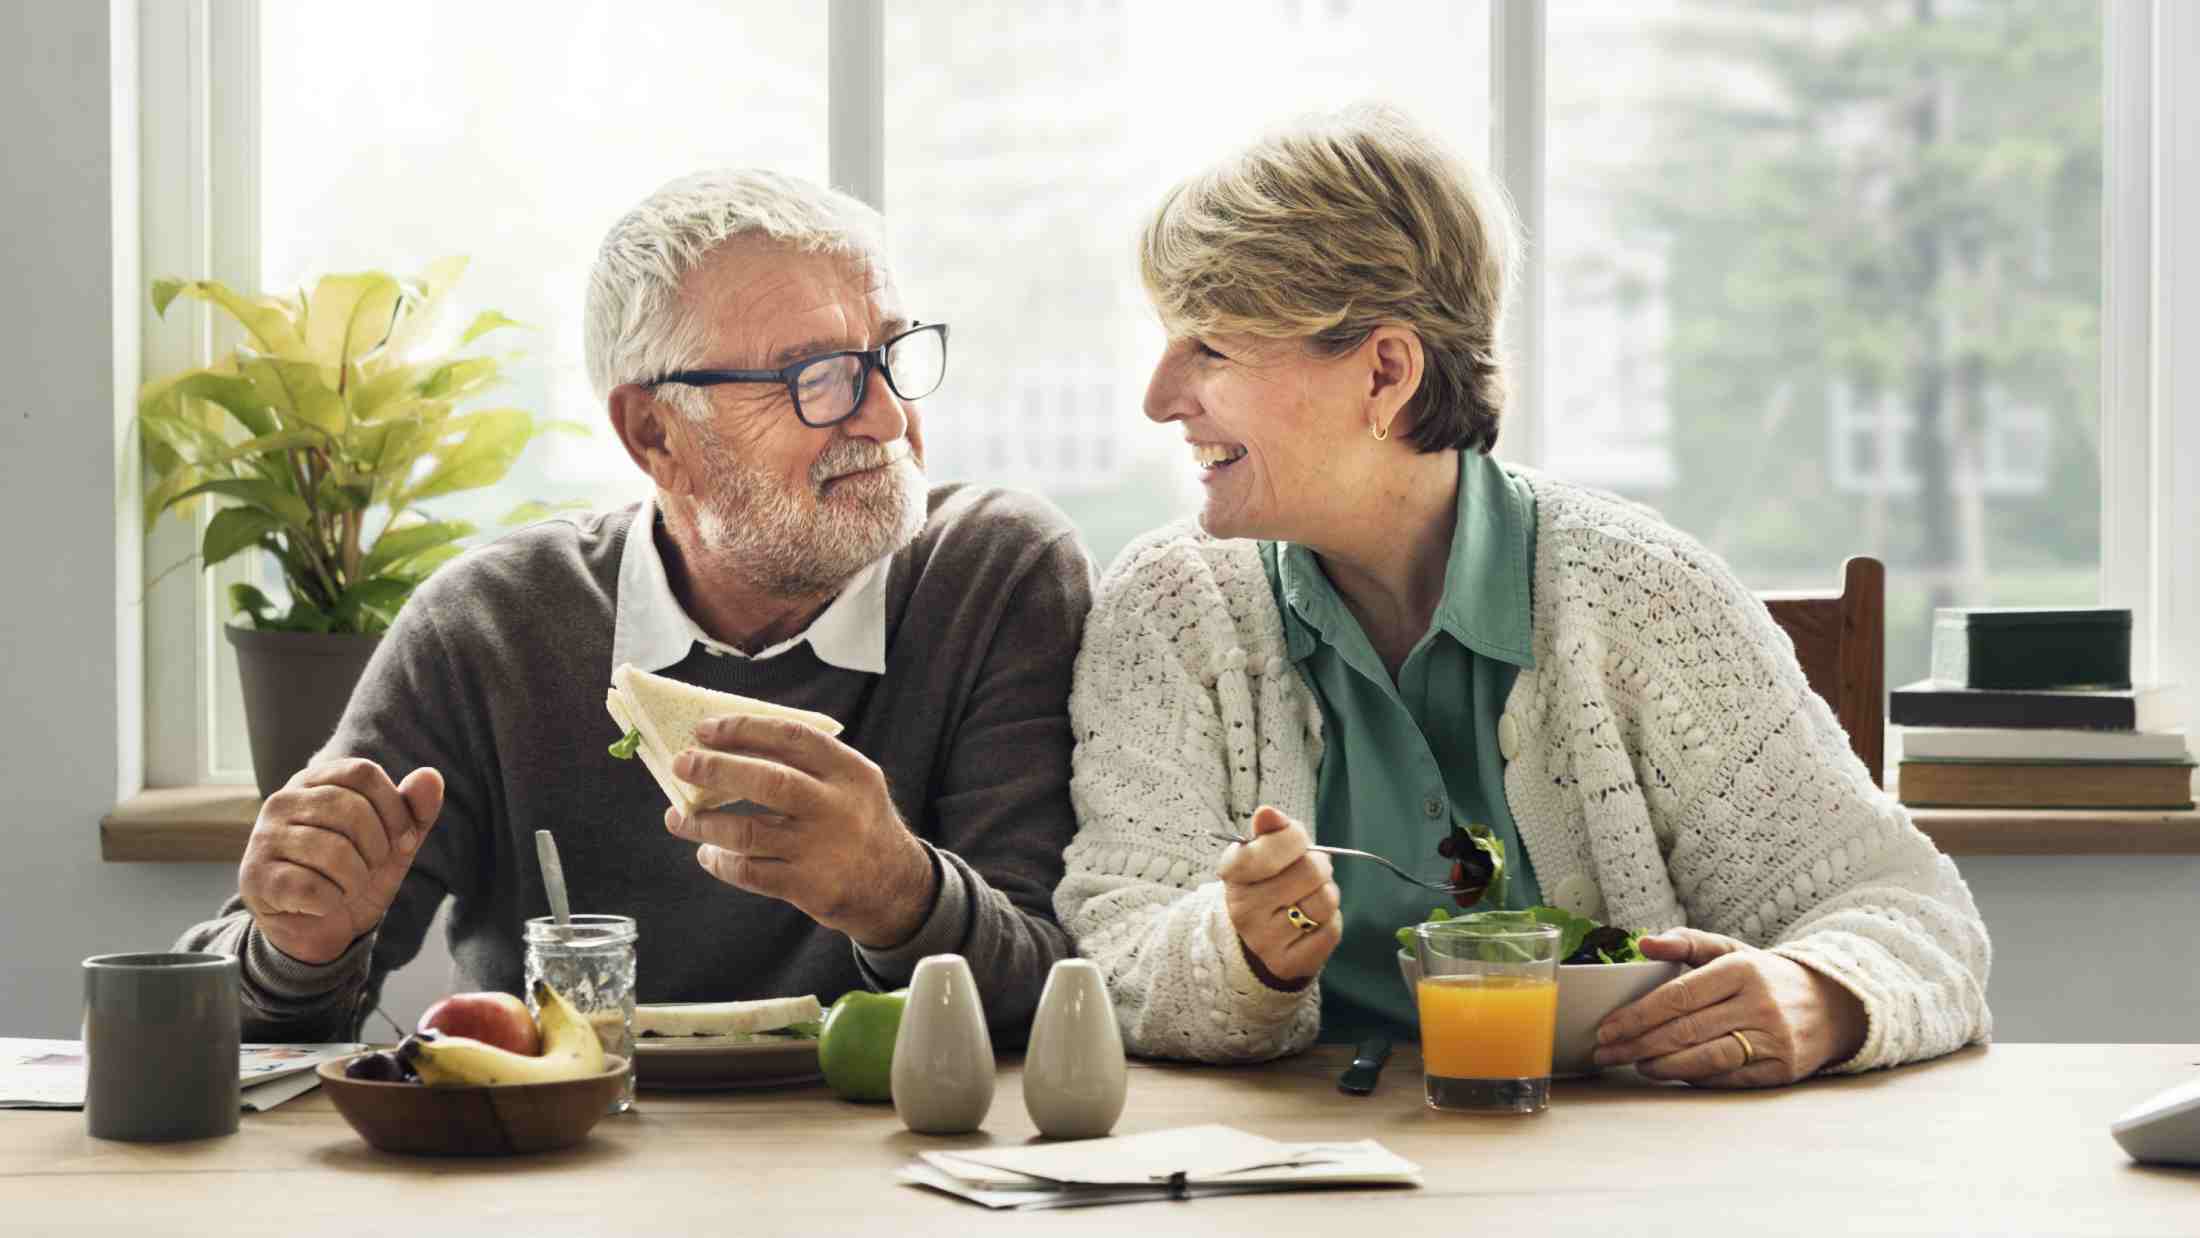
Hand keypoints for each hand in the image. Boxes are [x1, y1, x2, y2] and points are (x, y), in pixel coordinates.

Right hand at [239, 758, 444, 964]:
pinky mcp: (255, 877)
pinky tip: (322, 904)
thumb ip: (414, 811)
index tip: (402, 841)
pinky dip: (332, 901)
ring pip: (333, 851)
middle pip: (351, 809)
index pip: (364, 772)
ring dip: (356, 880)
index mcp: (315, 781)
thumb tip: (431, 776)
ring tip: (347, 887)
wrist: (319, 928)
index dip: (395, 809)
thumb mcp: (394, 843)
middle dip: (377, 849)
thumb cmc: (355, 874)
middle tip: (370, 869)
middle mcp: (282, 801)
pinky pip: (310, 887)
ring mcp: (263, 838)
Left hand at [665, 714, 934, 948]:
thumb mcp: (851, 785)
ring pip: (749, 833)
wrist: (896, 888)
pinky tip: (708, 854)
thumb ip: (807, 765)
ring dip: (704, 823)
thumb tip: (730, 746)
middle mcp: (839, 808)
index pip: (793, 738)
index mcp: (850, 772)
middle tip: (682, 764)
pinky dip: (721, 861)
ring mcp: (823, 850)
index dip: (745, 730)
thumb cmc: (857, 824)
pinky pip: (751, 872)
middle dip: (717, 770)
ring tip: (678, 817)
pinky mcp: (810, 887)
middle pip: (769, 781)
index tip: (706, 729)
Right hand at [1218, 806, 1342, 989]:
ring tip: (1310, 896)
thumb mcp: (1262, 853)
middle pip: (1311, 871)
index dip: (1294, 837)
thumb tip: (1268, 813)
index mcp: (1233, 874)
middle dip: (1319, 866)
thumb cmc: (1267, 884)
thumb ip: (1270, 830)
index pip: (1275, 844)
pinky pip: (1331, 930)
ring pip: (1324, 902)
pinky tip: (1311, 923)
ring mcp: (1264, 940)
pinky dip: (1329, 921)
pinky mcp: (1287, 964)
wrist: (1257, 940)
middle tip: (1309, 872)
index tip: (1294, 841)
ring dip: (1327, 894)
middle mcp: (1243, 909)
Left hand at [1590, 928, 1868, 1086]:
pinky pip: (1728, 1078)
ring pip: (1706, 1057)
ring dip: (1662, 1064)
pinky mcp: (1781, 1069)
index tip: (1608, 1027)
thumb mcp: (1730, 951)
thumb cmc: (1764, 977)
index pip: (1679, 995)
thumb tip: (1643, 944)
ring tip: (1634, 1065)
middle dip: (1638, 1043)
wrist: (1832, 1005)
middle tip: (1605, 1052)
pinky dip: (1694, 1077)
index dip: (1638, 1014)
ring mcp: (1773, 1039)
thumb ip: (1686, 942)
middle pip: (1686, 1029)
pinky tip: (1669, 1073)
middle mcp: (1759, 1004)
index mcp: (1742, 970)